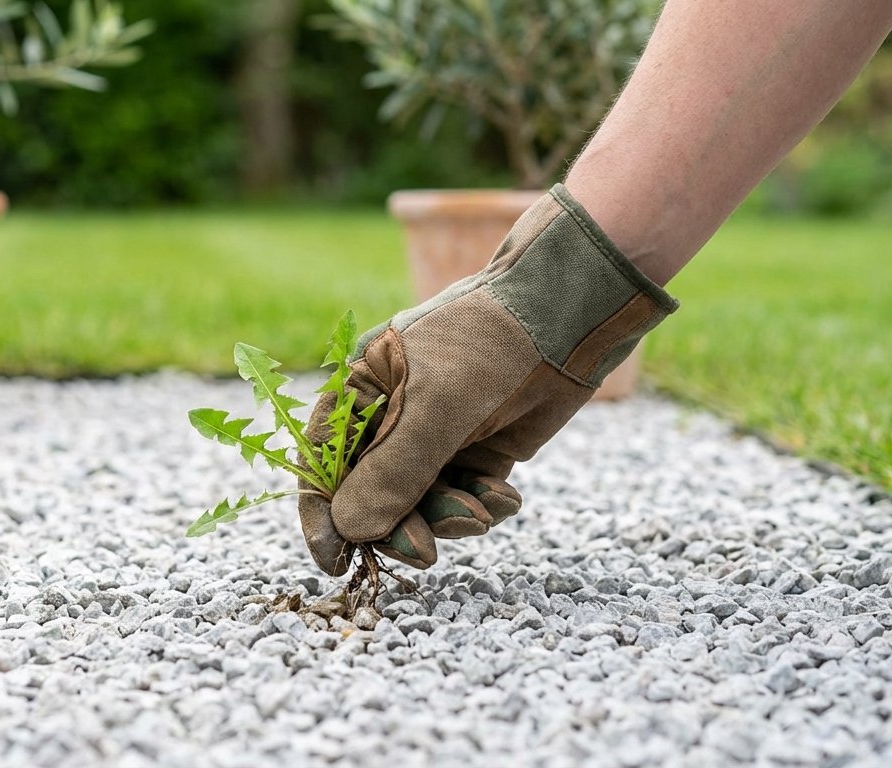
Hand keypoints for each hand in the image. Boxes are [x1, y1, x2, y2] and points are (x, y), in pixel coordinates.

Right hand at [298, 184, 677, 574]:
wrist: (568, 313)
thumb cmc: (487, 343)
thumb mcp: (435, 407)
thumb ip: (393, 470)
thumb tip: (351, 529)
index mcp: (360, 392)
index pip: (324, 463)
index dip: (323, 514)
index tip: (335, 561)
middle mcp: (391, 418)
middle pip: (373, 493)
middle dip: (397, 527)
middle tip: (422, 554)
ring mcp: (436, 437)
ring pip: (422, 504)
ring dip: (446, 519)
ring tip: (479, 515)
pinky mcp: (479, 451)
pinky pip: (466, 497)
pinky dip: (482, 506)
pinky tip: (505, 498)